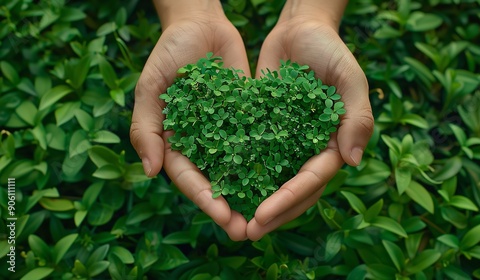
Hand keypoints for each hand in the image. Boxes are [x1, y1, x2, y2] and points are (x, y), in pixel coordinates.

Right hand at [130, 0, 249, 240]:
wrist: (202, 24)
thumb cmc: (169, 52)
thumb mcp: (150, 88)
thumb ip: (146, 129)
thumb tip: (150, 173)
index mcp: (175, 142)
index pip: (189, 178)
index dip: (206, 200)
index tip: (224, 218)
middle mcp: (203, 142)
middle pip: (217, 181)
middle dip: (232, 206)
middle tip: (249, 230)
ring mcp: (227, 131)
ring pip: (240, 167)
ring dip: (253, 191)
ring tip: (271, 213)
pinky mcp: (249, 117)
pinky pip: (259, 140)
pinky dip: (271, 158)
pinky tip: (288, 176)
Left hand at [246, 0, 373, 239]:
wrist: (299, 29)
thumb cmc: (330, 49)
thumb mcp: (350, 78)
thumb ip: (357, 117)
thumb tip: (353, 161)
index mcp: (332, 144)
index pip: (311, 180)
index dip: (289, 200)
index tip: (263, 216)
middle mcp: (308, 149)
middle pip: (291, 190)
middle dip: (271, 213)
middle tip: (245, 232)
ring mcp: (285, 141)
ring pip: (269, 180)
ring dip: (252, 201)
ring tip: (229, 220)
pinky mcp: (263, 129)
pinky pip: (251, 154)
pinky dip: (238, 172)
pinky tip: (218, 186)